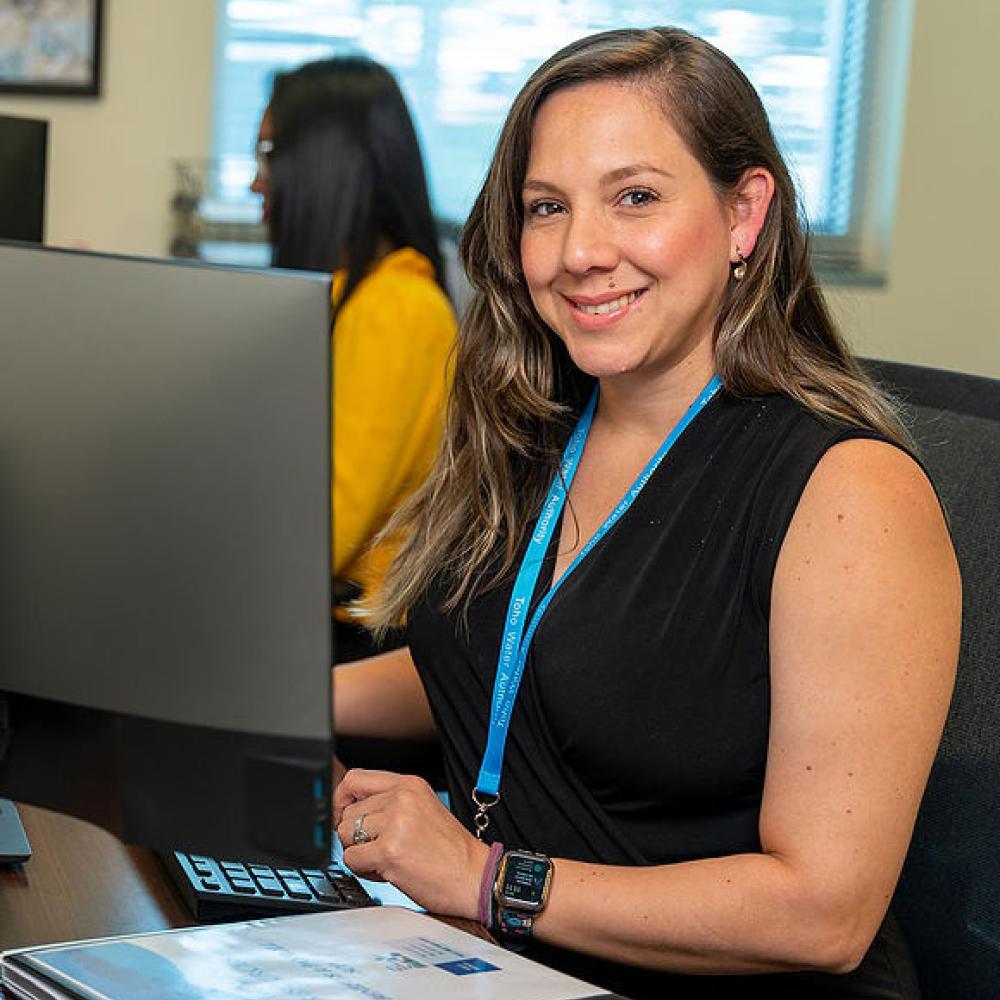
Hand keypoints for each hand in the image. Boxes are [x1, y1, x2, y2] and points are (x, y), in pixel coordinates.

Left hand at [334, 768, 488, 919]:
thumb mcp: (423, 808)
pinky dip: (363, 870)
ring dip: (359, 852)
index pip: (355, 779)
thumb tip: (350, 807)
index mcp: (410, 784)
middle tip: (380, 848)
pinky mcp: (388, 851)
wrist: (474, 877)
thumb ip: (390, 801)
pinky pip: (351, 859)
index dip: (342, 799)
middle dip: (356, 835)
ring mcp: (395, 823)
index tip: (344, 816)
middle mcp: (401, 798)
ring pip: (346, 835)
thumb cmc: (451, 851)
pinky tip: (387, 871)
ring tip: (386, 859)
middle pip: (348, 812)